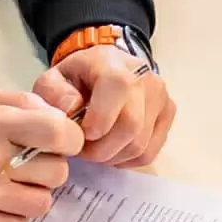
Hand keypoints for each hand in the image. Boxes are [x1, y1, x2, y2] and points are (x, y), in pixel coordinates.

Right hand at [0, 90, 81, 221]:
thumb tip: (63, 121)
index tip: (64, 142)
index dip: (71, 138)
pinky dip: (14, 218)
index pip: (55, 132)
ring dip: (33, 195)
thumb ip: (26, 103)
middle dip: (50, 168)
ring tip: (14, 185)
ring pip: (41, 204)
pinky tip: (0, 204)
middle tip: (30, 165)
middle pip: (56, 173)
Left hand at [37, 49, 175, 167]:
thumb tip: (71, 109)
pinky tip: (112, 149)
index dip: (100, 119)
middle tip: (82, 150)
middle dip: (101, 149)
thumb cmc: (77, 79)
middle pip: (130, 125)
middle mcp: (144, 77)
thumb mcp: (53, 79)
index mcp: (112, 62)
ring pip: (140, 144)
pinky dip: (127, 159)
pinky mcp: (167, 114)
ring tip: (95, 148)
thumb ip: (53, 93)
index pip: (118, 88)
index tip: (82, 135)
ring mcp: (160, 96)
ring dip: (112, 156)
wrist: (102, 71)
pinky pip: (149, 152)